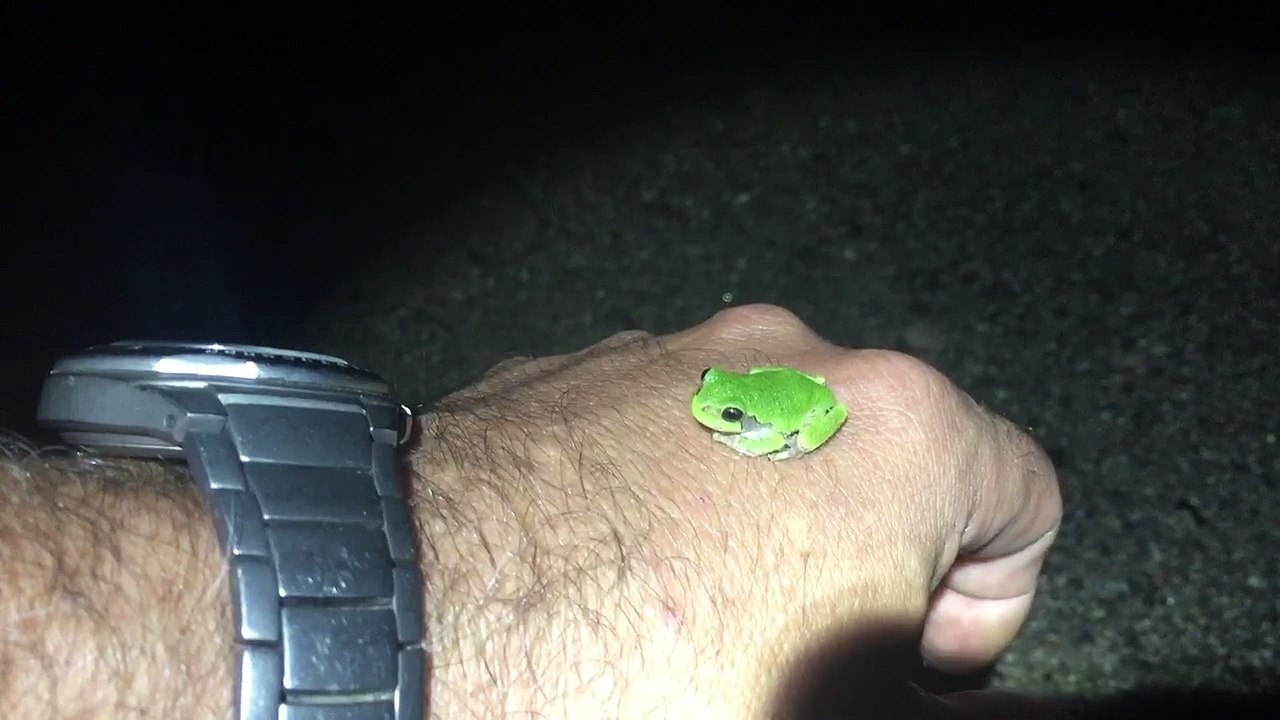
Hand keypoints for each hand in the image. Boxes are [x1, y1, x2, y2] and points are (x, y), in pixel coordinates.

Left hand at [412, 304, 1064, 718]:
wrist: (407, 637)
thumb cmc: (638, 690)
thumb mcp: (834, 709)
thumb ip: (947, 704)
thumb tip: (1019, 710)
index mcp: (897, 429)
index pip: (1026, 504)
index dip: (991, 603)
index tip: (918, 662)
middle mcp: (790, 357)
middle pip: (892, 466)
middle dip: (870, 562)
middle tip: (801, 655)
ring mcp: (670, 352)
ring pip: (771, 441)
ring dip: (763, 525)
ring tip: (686, 620)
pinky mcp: (574, 367)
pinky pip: (664, 428)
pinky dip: (666, 492)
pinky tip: (607, 575)